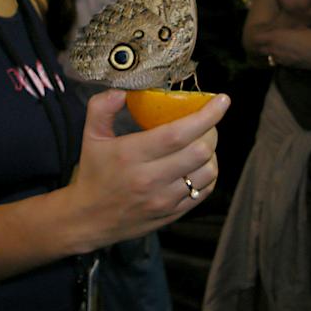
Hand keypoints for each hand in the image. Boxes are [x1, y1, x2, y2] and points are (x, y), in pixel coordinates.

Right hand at [70, 88, 229, 248]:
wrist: (89, 219)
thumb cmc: (94, 173)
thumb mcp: (90, 136)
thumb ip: (101, 108)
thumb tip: (122, 91)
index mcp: (131, 155)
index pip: (178, 133)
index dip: (206, 115)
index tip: (221, 100)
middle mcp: (150, 179)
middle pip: (200, 151)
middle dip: (211, 130)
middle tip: (207, 121)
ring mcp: (163, 199)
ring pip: (208, 172)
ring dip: (212, 152)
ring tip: (203, 141)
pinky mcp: (172, 213)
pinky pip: (204, 191)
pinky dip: (209, 173)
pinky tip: (199, 163)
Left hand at [250, 27, 310, 70]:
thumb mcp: (298, 28)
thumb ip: (286, 29)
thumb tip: (281, 28)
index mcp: (276, 37)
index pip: (257, 38)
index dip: (257, 35)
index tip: (260, 32)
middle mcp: (274, 49)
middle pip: (259, 49)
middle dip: (260, 45)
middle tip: (265, 40)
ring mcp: (279, 59)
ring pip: (268, 55)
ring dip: (269, 51)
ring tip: (275, 46)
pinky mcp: (286, 66)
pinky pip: (276, 61)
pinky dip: (277, 57)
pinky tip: (284, 53)